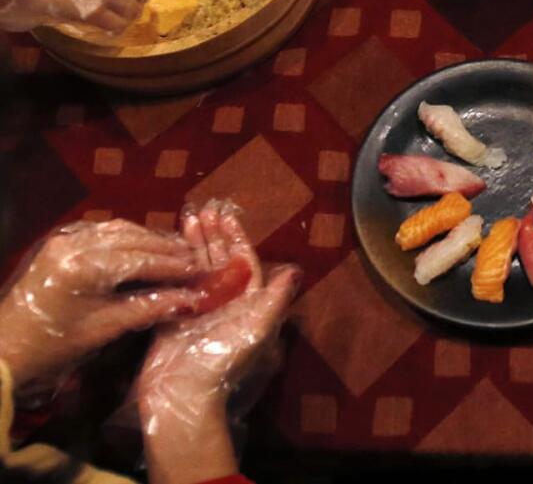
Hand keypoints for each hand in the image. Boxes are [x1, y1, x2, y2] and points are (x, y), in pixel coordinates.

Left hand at [0, 220, 200, 392]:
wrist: (4, 348)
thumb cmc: (54, 344)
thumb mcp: (106, 327)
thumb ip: (150, 307)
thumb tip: (192, 299)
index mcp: (85, 266)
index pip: (142, 259)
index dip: (174, 265)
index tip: (201, 270)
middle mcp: (76, 243)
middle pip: (133, 238)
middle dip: (166, 248)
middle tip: (194, 258)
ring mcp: (65, 239)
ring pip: (119, 230)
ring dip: (149, 239)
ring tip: (175, 251)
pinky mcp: (60, 243)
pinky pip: (102, 231)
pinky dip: (127, 237)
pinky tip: (143, 247)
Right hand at [136, 201, 298, 483]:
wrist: (184, 393)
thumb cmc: (224, 358)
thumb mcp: (257, 328)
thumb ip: (275, 299)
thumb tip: (295, 270)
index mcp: (247, 303)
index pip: (244, 262)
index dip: (237, 239)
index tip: (227, 216)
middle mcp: (224, 303)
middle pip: (220, 261)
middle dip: (213, 236)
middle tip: (204, 209)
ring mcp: (197, 309)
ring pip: (197, 269)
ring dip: (193, 244)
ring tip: (188, 218)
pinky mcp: (173, 316)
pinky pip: (174, 283)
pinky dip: (172, 265)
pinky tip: (166, 248)